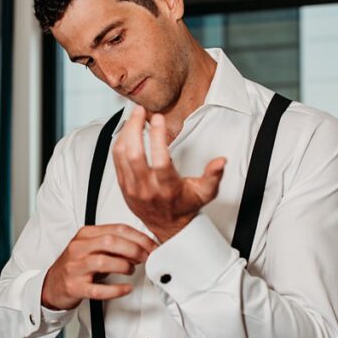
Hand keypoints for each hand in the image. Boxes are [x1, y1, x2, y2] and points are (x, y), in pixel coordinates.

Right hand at [41, 224, 157, 309]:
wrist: (52, 285)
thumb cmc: (76, 265)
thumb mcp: (92, 248)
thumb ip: (114, 245)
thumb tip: (141, 246)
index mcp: (85, 235)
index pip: (116, 229)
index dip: (139, 237)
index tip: (152, 245)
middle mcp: (78, 248)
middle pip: (110, 242)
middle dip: (134, 249)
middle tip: (145, 257)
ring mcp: (75, 268)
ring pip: (103, 261)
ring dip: (124, 265)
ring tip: (131, 270)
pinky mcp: (75, 287)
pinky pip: (98, 289)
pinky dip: (116, 290)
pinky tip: (126, 288)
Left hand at [112, 105, 225, 242]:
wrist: (166, 226)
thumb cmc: (184, 206)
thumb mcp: (205, 193)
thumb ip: (213, 176)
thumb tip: (221, 161)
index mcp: (167, 188)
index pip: (159, 160)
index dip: (157, 137)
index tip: (158, 119)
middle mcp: (146, 188)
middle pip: (134, 154)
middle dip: (134, 128)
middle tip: (140, 111)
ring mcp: (131, 187)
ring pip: (121, 155)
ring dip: (125, 132)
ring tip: (134, 117)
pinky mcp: (122, 185)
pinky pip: (116, 160)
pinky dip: (120, 142)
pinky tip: (127, 131)